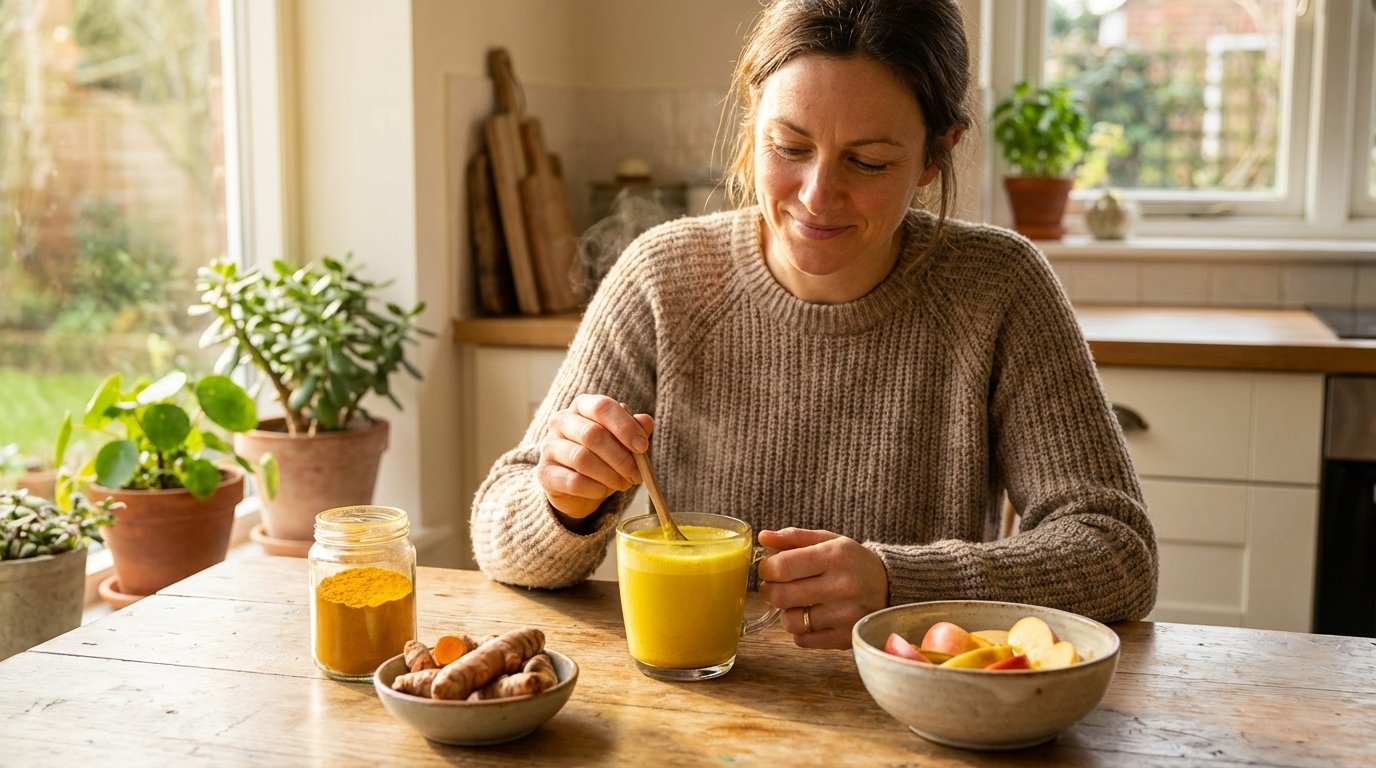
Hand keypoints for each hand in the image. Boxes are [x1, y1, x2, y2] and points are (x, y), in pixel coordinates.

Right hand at [537, 394, 653, 521]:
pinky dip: (595, 489)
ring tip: (623, 484)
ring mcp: (549, 446)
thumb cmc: (603, 456)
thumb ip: (635, 430)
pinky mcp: (544, 472)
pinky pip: (573, 481)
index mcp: (582, 406)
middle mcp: (561, 421)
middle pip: (592, 434)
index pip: (602, 407)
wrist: (576, 487)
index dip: (624, 426)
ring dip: (610, 475)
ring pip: (582, 459)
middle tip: (636, 474)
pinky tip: (603, 491)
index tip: (643, 446)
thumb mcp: (622, 442)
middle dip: (620, 458)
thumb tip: (645, 422)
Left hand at [757, 527, 888, 649]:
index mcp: (835, 556)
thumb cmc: (852, 562)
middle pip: (780, 596)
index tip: (769, 568)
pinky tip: (813, 617)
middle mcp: (842, 586)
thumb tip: (763, 537)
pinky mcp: (844, 638)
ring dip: (787, 612)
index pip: (782, 566)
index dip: (766, 568)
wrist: (891, 587)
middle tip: (776, 586)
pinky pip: (802, 640)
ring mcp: (844, 615)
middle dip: (769, 591)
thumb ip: (794, 538)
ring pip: (789, 621)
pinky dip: (801, 630)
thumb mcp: (829, 541)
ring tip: (799, 602)